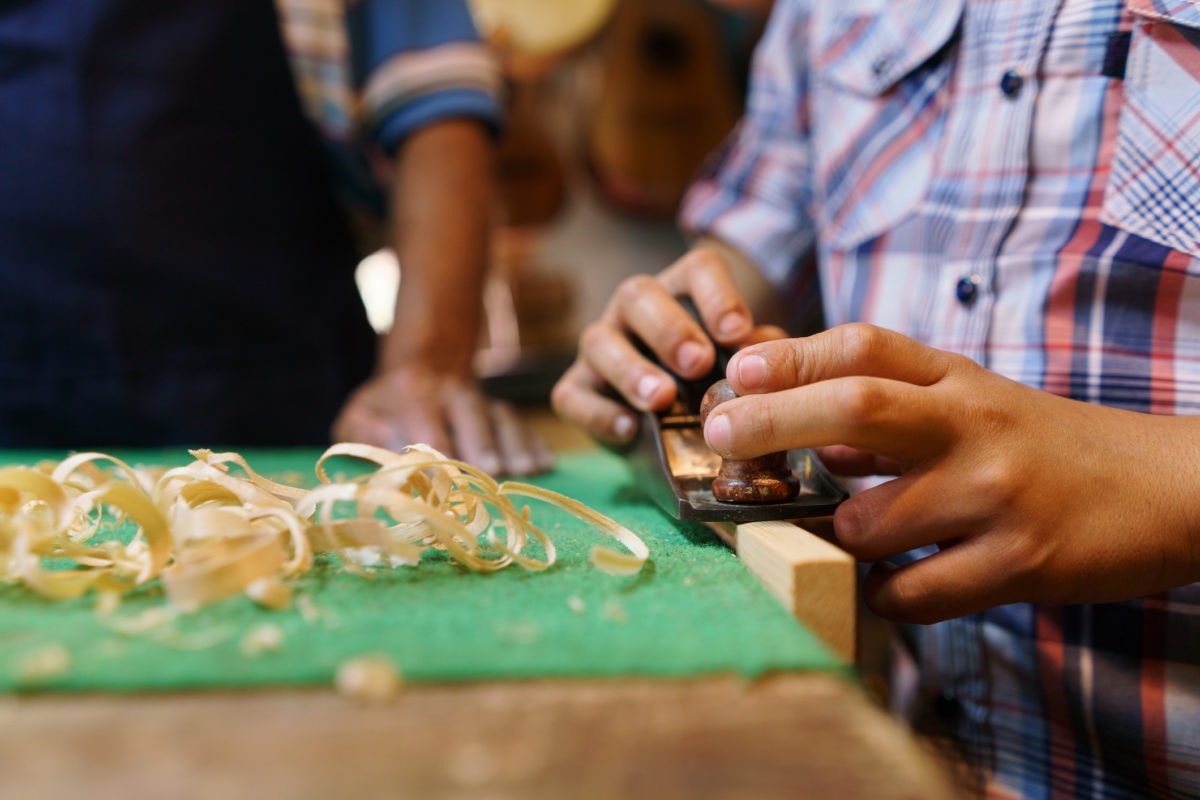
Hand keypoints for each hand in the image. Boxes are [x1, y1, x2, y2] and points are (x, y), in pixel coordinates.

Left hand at [332, 366, 552, 476]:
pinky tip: (546, 464)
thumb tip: (388, 455)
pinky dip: (535, 443)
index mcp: (413, 392)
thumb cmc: (388, 407)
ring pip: (502, 418)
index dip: (437, 447)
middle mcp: (453, 392)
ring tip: (529, 470)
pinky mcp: (503, 410)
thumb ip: (367, 433)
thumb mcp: (361, 414)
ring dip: (516, 444)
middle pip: (471, 416)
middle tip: (495, 471)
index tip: (446, 474)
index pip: (426, 421)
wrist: (425, 367)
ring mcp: (483, 400)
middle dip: (484, 443)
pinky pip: (522, 424)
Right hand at [551, 247, 787, 444]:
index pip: (698, 269)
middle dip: (668, 328)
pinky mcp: (576, 388)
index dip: (718, 296)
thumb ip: (759, 354)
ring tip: (661, 399)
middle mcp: (634, 310)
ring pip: (598, 340)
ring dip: (630, 369)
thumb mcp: (740, 364)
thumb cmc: (711, 382)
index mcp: (681, 292)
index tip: (737, 334)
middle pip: (637, 294)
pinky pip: (572, 394)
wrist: (670, 430)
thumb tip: (768, 351)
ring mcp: (601, 346)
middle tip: (697, 364)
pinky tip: (630, 429)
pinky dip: (599, 412)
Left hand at [702, 323, 1199, 622]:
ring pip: (869, 524)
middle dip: (771, 419)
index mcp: (960, 381)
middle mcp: (974, 427)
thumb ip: (893, 410)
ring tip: (826, 539)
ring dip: (830, 539)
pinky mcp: (1018, 564)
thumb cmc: (1045, 445)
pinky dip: (879, 596)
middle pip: (855, 407)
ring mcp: (996, 496)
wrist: (1165, 488)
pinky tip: (881, 586)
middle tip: (721, 434)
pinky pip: (911, 593)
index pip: (864, 347)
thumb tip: (806, 439)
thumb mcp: (974, 403)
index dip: (792, 356)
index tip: (736, 371)